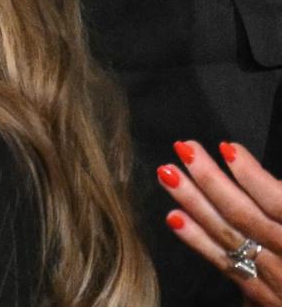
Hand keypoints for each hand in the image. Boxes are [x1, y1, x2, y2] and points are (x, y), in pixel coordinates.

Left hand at [165, 139, 281, 305]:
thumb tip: (264, 173)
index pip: (280, 205)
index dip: (253, 177)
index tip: (228, 148)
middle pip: (247, 217)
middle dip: (212, 180)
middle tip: (184, 149)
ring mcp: (278, 281)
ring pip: (230, 238)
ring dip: (195, 203)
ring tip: (168, 173)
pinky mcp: (263, 297)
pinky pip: (226, 266)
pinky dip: (198, 242)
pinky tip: (174, 218)